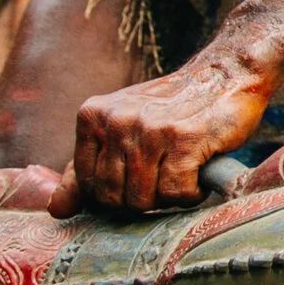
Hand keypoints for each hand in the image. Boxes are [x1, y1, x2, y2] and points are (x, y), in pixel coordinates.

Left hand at [49, 58, 272, 215]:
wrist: (226, 74)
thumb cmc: (173, 108)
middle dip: (143, 199)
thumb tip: (57, 210)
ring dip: (169, 197)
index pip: (88, 186)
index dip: (117, 193)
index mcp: (92, 117)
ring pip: (144, 199)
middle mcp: (116, 120)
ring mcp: (149, 129)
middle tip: (164, 177)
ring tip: (183, 172)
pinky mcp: (183, 139)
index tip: (140, 177)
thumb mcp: (121, 128)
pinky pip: (176, 193)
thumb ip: (86, 168)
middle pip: (114, 198)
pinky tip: (198, 173)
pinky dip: (191, 193)